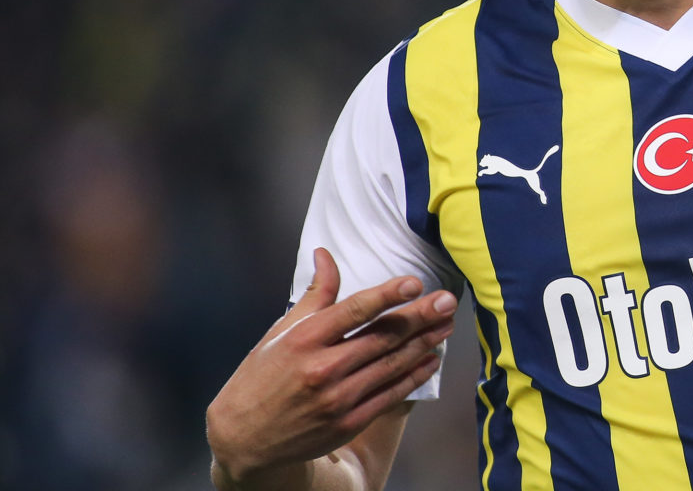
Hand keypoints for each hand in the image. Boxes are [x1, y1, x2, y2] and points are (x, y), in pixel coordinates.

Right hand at [206, 248, 456, 485]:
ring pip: (391, 364)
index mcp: (304, 339)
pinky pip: (390, 395)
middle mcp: (322, 369)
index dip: (388, 295)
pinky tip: (431, 360)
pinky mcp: (348, 422)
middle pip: (382, 337)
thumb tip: (325, 253)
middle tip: (448, 301)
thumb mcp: (282, 331)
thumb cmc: (262, 376)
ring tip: (447, 325)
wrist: (244, 438)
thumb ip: (315, 294)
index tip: (416, 283)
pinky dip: (413, 376)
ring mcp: (337, 399)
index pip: (355, 311)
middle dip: (420, 317)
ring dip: (424, 343)